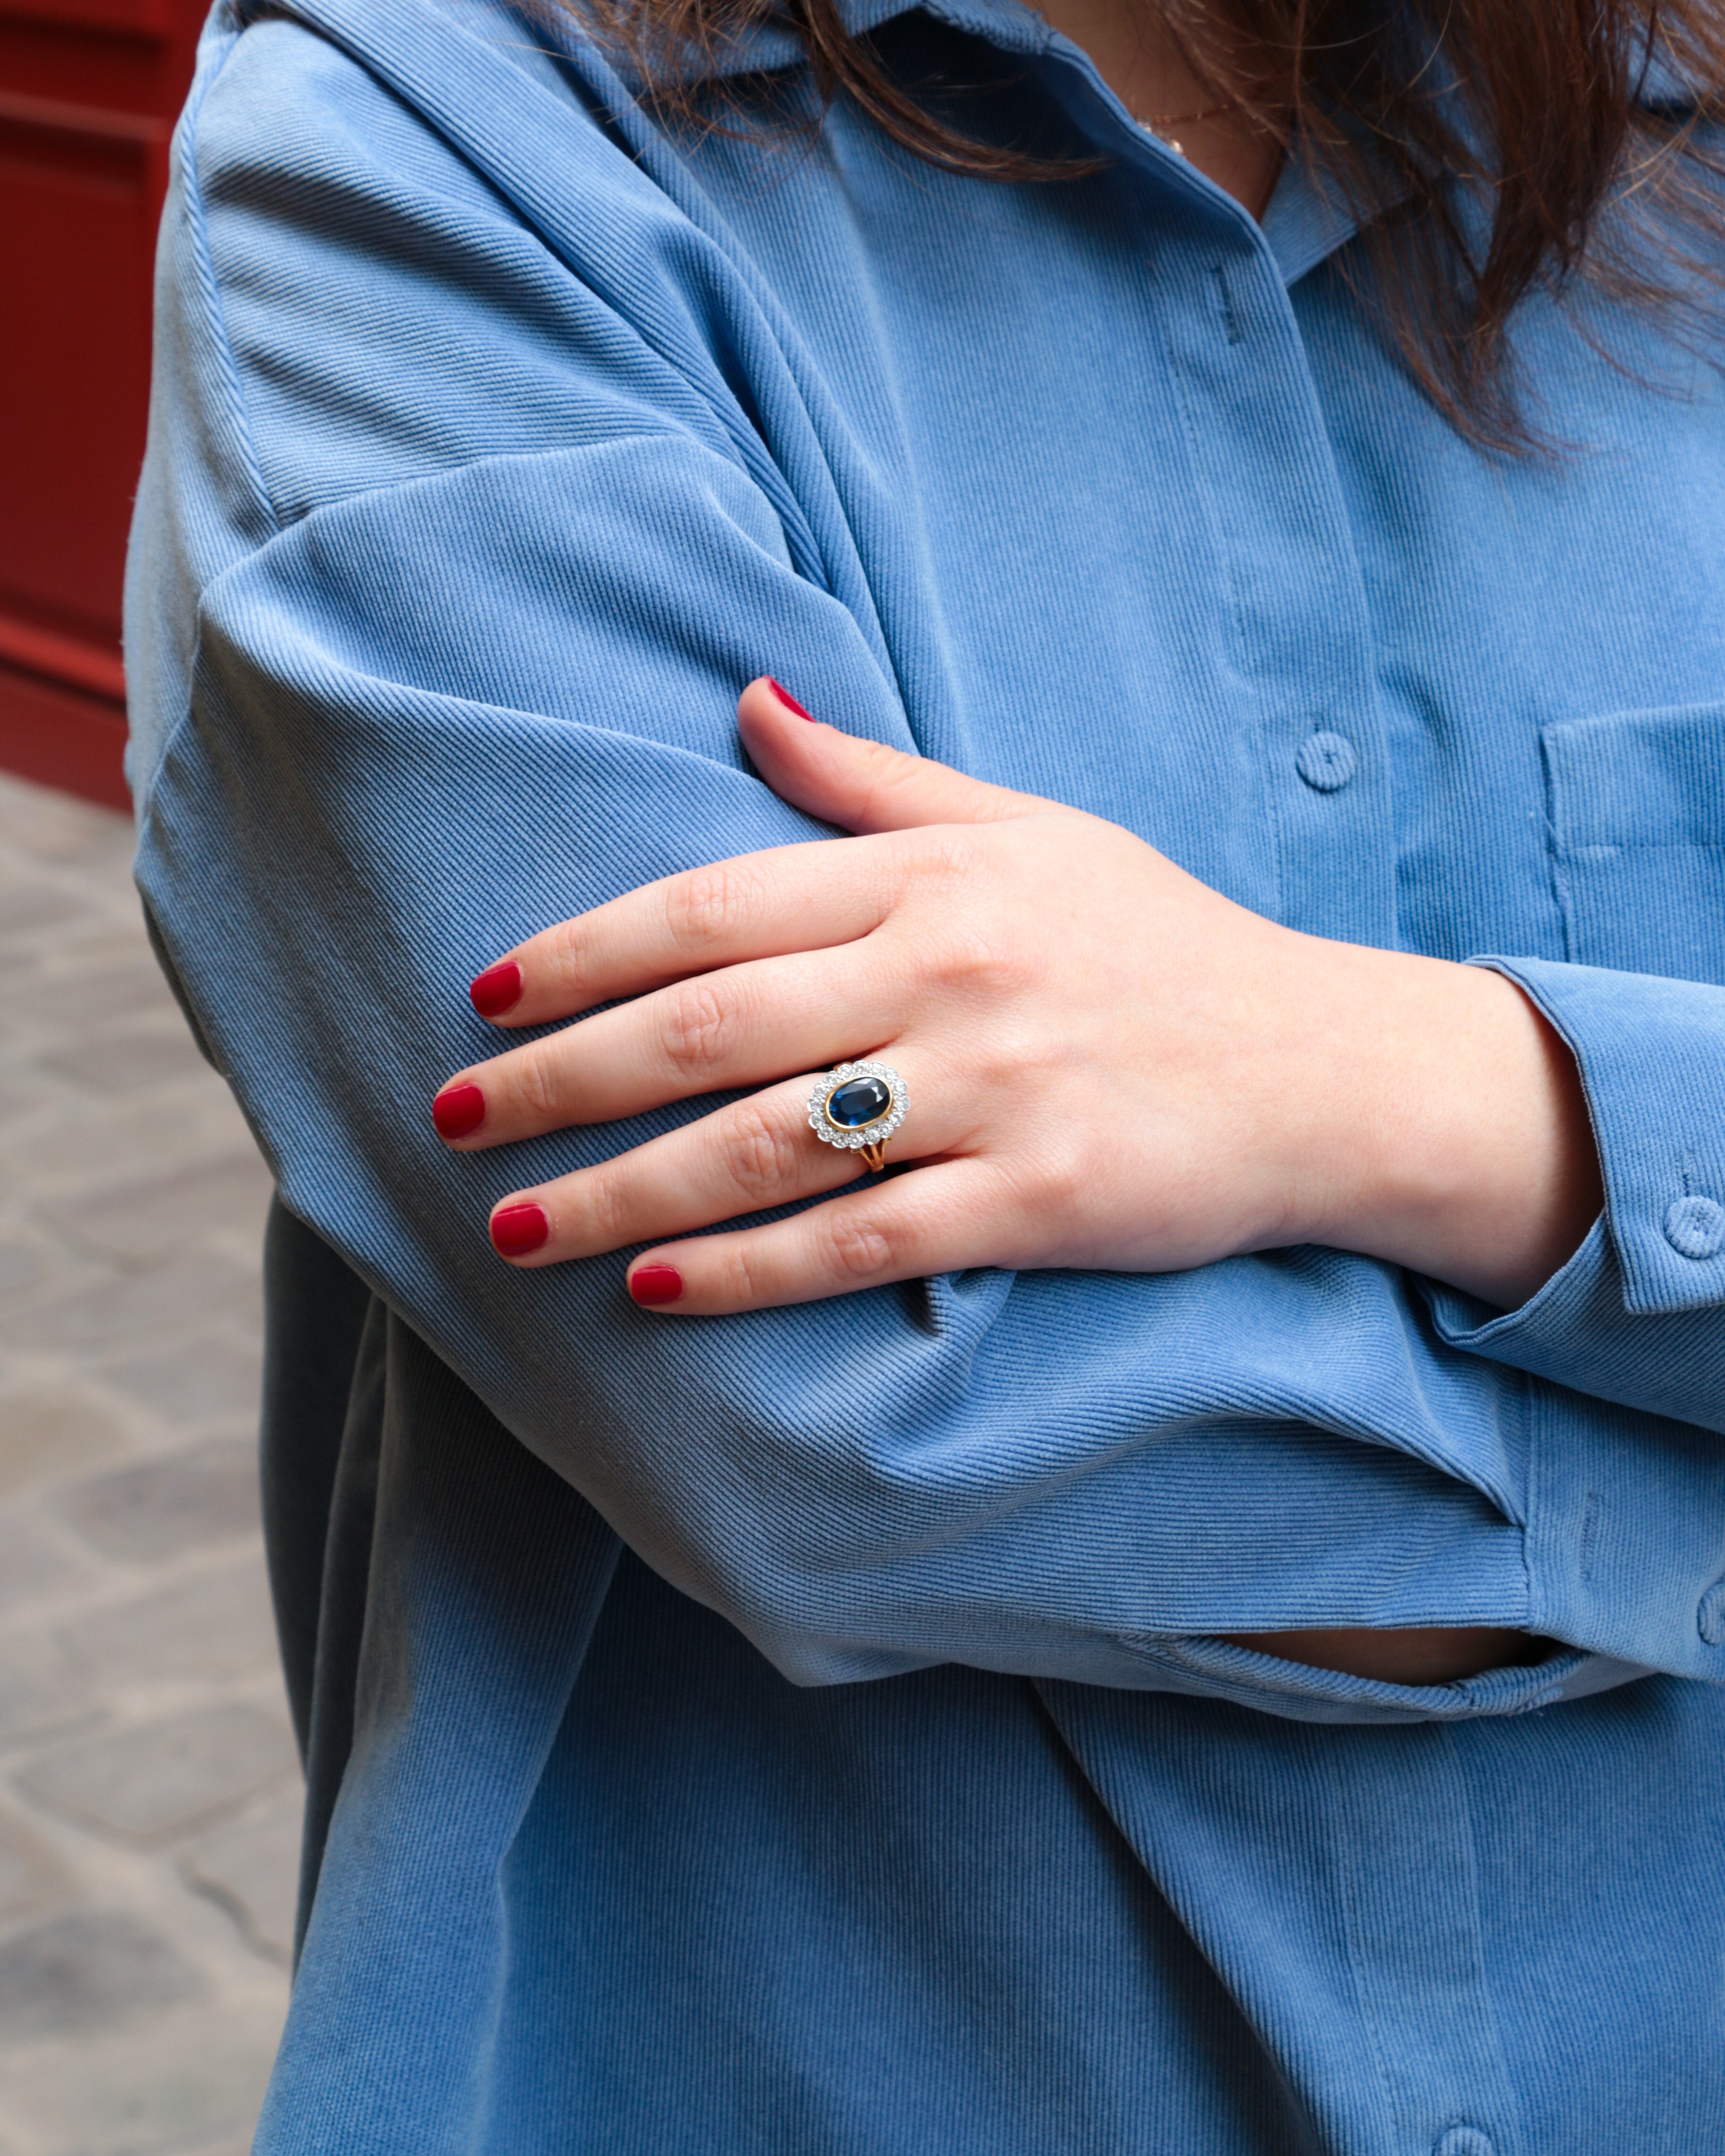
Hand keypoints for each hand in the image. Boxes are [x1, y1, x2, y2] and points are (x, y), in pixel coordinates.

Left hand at [432, 678, 1601, 1315]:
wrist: (1325, 1066)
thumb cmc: (1158, 945)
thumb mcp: (1030, 831)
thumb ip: (878, 785)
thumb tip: (749, 703)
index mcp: (933, 878)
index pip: (714, 904)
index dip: (585, 952)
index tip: (488, 998)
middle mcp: (950, 973)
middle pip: (706, 1026)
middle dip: (560, 1079)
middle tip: (452, 1119)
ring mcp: (994, 1089)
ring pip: (762, 1144)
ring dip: (621, 1191)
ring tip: (514, 1229)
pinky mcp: (1038, 1200)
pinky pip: (858, 1241)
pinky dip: (746, 1272)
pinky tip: (653, 1293)